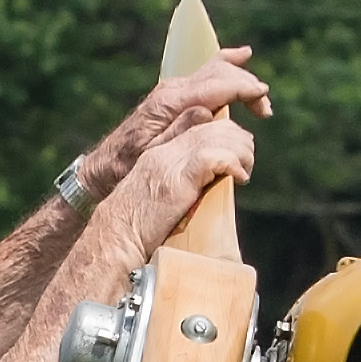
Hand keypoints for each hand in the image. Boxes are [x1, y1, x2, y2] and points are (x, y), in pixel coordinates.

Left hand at [63, 51, 267, 206]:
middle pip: (219, 73)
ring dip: (240, 78)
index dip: (244, 89)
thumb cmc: (130, 167)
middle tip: (264, 109)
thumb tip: (207, 113)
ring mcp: (172, 90)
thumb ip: (181, 132)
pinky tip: (241, 57)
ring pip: (214, 69)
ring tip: (259, 96)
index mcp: (170, 103)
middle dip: (246, 85)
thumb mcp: (154, 155)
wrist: (106, 166)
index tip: (263, 97)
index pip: (216, 86)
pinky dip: (226, 66)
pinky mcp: (173, 95)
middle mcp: (172, 90)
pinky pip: (206, 73)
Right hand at [104, 109, 256, 235]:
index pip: (200, 124)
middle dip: (239, 140)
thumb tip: (212, 184)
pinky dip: (234, 163)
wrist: (115, 238)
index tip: (237, 154)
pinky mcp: (178, 177)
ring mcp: (170, 161)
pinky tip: (239, 178)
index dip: (226, 133)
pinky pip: (216, 156)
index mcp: (160, 150)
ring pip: (219, 136)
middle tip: (245, 165)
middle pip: (214, 125)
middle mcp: (165, 149)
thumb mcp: (162, 196)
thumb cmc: (138, 228)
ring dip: (241, 152)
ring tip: (244, 172)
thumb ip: (182, 182)